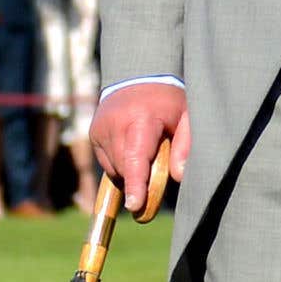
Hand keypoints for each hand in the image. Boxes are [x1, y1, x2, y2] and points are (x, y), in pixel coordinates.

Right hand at [95, 81, 190, 218]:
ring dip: (132, 171)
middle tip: (159, 171)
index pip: (136, 158)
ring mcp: (100, 129)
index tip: (135, 206)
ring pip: (115, 168)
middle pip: (126, 168)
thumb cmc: (168, 100)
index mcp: (140, 119)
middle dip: (141, 181)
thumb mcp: (187, 116)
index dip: (137, 185)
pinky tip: (134, 149)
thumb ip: (186, 145)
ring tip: (148, 150)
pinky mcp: (93, 134)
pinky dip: (121, 164)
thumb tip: (178, 176)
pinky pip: (107, 162)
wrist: (138, 75)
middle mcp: (114, 124)